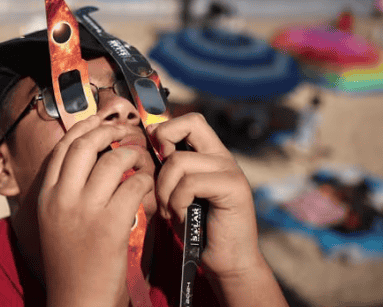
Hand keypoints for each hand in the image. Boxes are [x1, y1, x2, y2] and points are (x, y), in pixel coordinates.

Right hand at [38, 115, 153, 306]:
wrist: (77, 301)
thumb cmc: (71, 263)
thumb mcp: (55, 221)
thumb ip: (65, 191)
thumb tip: (88, 162)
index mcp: (46, 196)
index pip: (61, 148)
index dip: (81, 128)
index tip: (98, 120)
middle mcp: (61, 198)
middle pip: (84, 146)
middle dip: (106, 132)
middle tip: (123, 132)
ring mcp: (84, 211)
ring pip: (111, 162)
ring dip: (131, 155)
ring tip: (140, 161)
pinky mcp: (109, 226)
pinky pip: (133, 187)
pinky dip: (145, 181)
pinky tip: (149, 186)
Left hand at [148, 113, 263, 279]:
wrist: (225, 261)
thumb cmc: (195, 228)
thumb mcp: (174, 190)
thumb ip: (166, 165)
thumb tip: (148, 133)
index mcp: (209, 154)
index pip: (188, 120)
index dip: (165, 131)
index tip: (156, 158)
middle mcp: (223, 157)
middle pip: (191, 123)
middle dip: (165, 144)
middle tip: (161, 177)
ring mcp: (230, 170)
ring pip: (179, 161)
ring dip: (164, 189)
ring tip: (169, 210)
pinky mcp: (234, 188)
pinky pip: (190, 183)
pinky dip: (177, 202)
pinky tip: (181, 217)